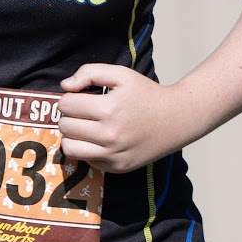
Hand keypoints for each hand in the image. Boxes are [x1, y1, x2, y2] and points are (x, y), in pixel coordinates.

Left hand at [56, 63, 189, 173]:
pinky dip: (86, 149)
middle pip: (65, 126)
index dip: (69, 97)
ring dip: (71, 135)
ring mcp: (113, 155)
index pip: (66, 104)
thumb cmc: (147, 94)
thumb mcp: (121, 74)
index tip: (80, 97)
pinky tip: (99, 139)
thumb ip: (89, 73)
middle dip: (69, 116)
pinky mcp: (117, 168)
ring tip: (84, 126)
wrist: (177, 119)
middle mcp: (110, 135)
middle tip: (83, 111)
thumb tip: (65, 86)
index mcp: (109, 109)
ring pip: (69, 148)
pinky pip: (86, 160)